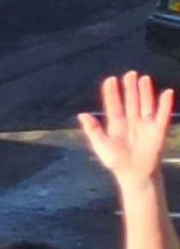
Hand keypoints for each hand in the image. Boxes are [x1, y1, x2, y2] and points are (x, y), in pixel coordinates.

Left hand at [78, 71, 175, 189]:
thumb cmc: (116, 162)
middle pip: (130, 101)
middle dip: (130, 87)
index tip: (110, 80)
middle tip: (130, 74)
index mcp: (116, 125)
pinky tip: (166, 93)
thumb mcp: (101, 146)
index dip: (111, 93)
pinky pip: (162, 114)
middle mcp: (131, 121)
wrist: (134, 175)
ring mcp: (145, 124)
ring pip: (145, 104)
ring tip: (144, 78)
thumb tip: (81, 114)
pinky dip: (165, 104)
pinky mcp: (158, 130)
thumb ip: (93, 130)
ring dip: (145, 92)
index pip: (113, 105)